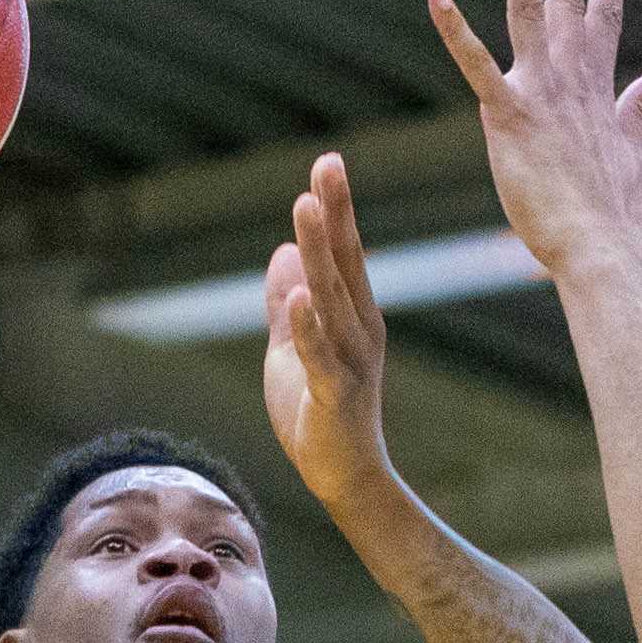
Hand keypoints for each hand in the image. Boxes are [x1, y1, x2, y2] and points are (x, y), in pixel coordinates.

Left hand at [259, 155, 396, 503]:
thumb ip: (287, 305)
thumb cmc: (320, 415)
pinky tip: (299, 296)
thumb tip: (281, 253)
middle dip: (334, 213)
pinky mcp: (334, 395)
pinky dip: (308, 326)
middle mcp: (359, 330)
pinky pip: (319, 355)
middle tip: (328, 164)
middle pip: (344, 263)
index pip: (344, 254)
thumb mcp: (294, 350)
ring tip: (306, 209)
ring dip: (318, 253)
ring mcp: (350, 362)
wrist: (345, 479)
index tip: (327, 163)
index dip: (336, 210)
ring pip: (331, 299)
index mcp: (353, 316)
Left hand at [424, 0, 641, 284]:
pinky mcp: (508, 112)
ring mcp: (539, 89)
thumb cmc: (610, 209)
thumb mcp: (630, 146)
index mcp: (596, 85)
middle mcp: (569, 76)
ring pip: (529, 9)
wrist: (599, 244)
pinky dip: (455, 28)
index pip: (605, 16)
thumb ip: (638, 105)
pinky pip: (476, 62)